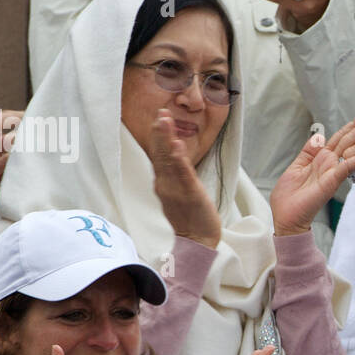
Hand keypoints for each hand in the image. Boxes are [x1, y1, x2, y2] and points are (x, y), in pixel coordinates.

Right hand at [149, 109, 222, 248]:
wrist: (196, 241)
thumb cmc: (188, 217)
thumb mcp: (179, 191)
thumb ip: (175, 174)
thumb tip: (173, 156)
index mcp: (164, 182)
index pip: (159, 155)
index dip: (159, 135)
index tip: (159, 117)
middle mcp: (166, 184)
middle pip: (160, 154)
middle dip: (160, 132)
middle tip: (160, 113)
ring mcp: (176, 189)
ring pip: (169, 160)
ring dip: (167, 139)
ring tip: (165, 121)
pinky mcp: (190, 194)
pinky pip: (183, 175)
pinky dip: (179, 160)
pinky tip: (177, 146)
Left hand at [269, 110, 354, 235]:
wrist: (286, 218)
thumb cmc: (289, 197)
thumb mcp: (296, 167)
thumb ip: (308, 151)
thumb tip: (318, 136)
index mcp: (321, 159)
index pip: (340, 138)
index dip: (352, 126)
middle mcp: (330, 164)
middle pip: (350, 142)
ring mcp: (332, 173)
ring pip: (353, 153)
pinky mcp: (331, 182)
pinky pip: (346, 168)